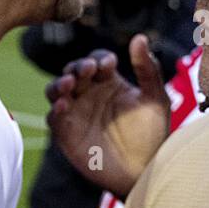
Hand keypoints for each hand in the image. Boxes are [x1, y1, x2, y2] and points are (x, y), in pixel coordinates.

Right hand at [45, 34, 169, 198]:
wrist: (144, 171)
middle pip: (73, 71)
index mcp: (110, 82)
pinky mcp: (66, 133)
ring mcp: (76, 112)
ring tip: (69, 83)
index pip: (97, 60)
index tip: (109, 64)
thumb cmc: (152, 135)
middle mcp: (89, 94)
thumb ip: (148, 69)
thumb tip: (139, 37)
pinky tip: (63, 105)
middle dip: (77, 66)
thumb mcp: (155, 99)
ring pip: (56, 89)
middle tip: (87, 69)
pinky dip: (55, 110)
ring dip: (60, 83)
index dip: (99, 58)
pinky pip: (53, 117)